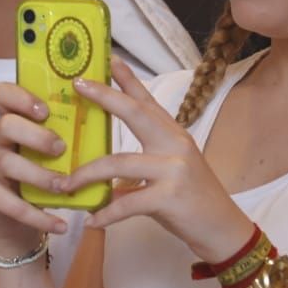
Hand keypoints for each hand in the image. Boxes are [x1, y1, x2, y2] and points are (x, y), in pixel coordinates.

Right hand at [0, 81, 70, 259]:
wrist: (13, 224)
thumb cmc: (38, 179)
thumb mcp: (49, 155)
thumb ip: (66, 136)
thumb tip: (108, 118)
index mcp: (11, 121)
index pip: (3, 94)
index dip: (21, 97)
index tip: (46, 109)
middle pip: (5, 125)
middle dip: (35, 135)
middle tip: (61, 148)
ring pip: (6, 163)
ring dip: (39, 175)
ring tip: (64, 187)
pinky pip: (8, 203)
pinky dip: (37, 216)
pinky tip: (60, 224)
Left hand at [57, 60, 254, 262]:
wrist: (223, 229)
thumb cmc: (192, 199)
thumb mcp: (170, 171)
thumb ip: (139, 162)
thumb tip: (98, 167)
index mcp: (173, 135)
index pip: (147, 101)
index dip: (128, 79)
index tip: (108, 59)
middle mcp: (175, 144)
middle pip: (135, 113)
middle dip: (105, 97)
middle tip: (78, 85)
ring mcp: (173, 169)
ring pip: (118, 163)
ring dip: (86, 175)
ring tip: (64, 184)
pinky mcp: (169, 197)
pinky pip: (127, 202)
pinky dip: (106, 213)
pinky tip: (92, 220)